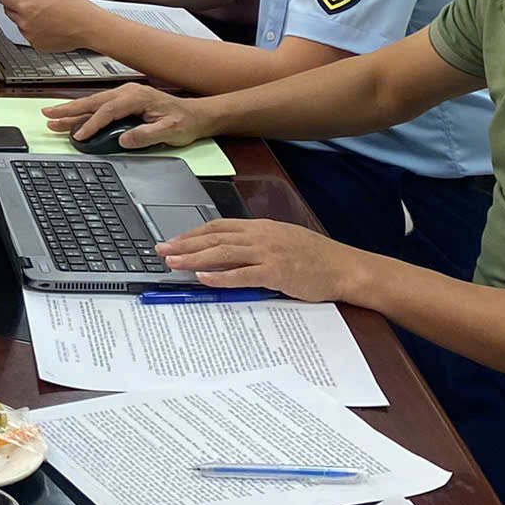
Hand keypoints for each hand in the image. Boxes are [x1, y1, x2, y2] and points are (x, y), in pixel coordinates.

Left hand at [0, 0, 98, 49]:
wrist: (89, 27)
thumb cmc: (74, 6)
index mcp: (25, 6)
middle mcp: (25, 23)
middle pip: (8, 9)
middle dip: (14, 1)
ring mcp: (30, 36)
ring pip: (18, 21)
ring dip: (24, 14)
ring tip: (44, 10)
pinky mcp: (37, 45)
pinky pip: (28, 32)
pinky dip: (33, 26)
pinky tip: (48, 21)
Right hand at [44, 83, 206, 150]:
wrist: (196, 115)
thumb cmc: (184, 122)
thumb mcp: (169, 131)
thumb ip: (146, 135)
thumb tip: (124, 140)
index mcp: (137, 97)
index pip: (108, 110)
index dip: (92, 123)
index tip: (79, 136)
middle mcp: (127, 92)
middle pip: (93, 102)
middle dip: (69, 110)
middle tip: (49, 116)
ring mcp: (124, 96)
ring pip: (93, 102)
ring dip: (72, 109)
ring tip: (52, 116)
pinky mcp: (123, 102)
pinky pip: (99, 106)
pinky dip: (83, 111)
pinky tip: (72, 117)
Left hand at [153, 215, 360, 301]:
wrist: (344, 267)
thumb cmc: (315, 257)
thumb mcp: (282, 241)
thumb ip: (255, 245)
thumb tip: (227, 255)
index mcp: (260, 226)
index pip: (218, 226)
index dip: (192, 233)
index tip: (172, 239)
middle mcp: (260, 235)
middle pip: (214, 237)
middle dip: (184, 244)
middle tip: (160, 250)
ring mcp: (268, 252)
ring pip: (222, 253)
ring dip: (194, 258)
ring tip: (173, 263)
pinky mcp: (276, 272)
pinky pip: (242, 274)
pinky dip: (221, 276)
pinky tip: (203, 279)